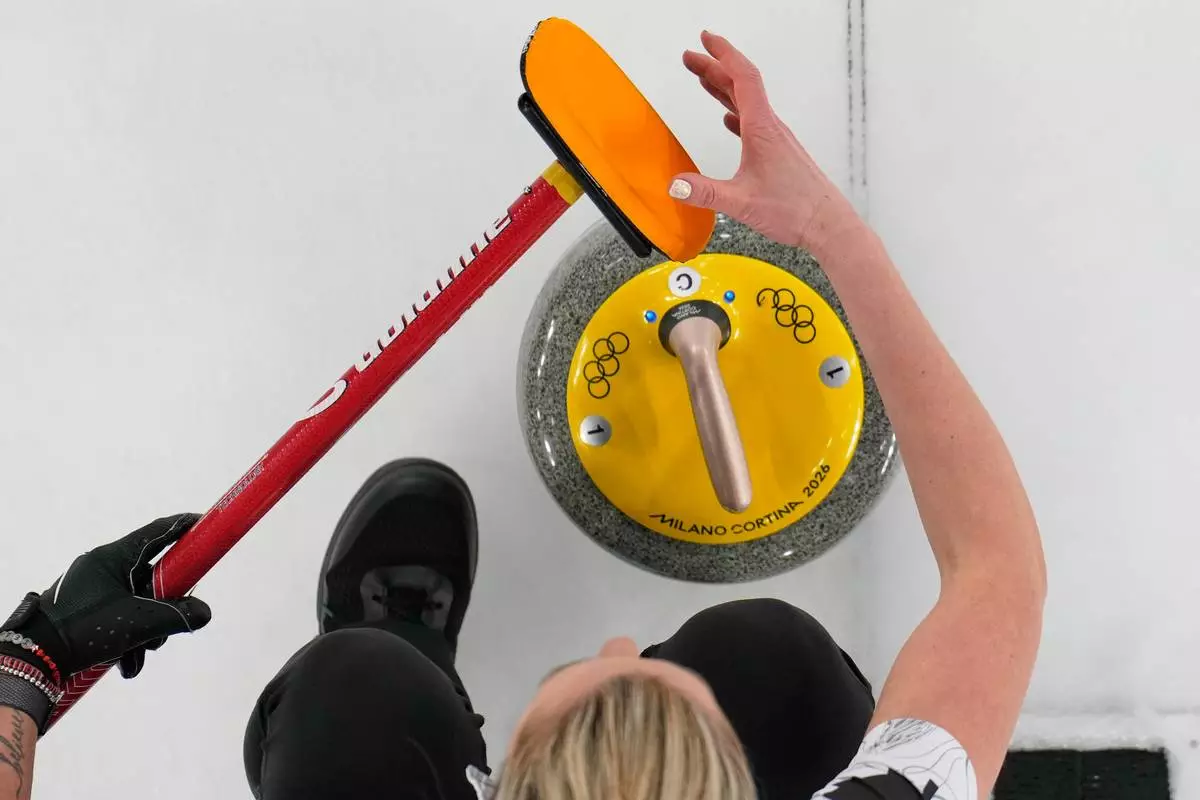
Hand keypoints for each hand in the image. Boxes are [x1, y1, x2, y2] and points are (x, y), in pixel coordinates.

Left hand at [0, 514, 211, 687]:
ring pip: (137, 601)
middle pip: (152, 576)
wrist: (33, 658)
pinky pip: (119, 616)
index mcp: (113, 557)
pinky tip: (127, 662)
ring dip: (147, 629)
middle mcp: (102, 567)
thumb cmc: (83, 629)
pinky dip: (129, 637)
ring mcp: (92, 589)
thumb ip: (178, 615)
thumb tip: (204, 613)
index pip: (158, 532)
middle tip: (174, 621)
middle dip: (166, 604)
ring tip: (141, 653)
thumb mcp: (138, 623)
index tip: (205, 527)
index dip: (185, 527)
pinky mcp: (84, 610)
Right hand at [668, 31, 864, 256]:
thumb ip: (706, 192)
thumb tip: (675, 184)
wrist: (827, 224)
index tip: (705, 40)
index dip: (723, 54)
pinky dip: (736, 114)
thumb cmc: (794, 210)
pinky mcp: (778, 154)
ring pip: (747, 104)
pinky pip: (753, 124)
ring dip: (723, 89)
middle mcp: (770, 128)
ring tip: (703, 81)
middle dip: (714, 68)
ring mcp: (776, 140)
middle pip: (740, 86)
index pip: (742, 78)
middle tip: (691, 58)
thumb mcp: (742, 202)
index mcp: (761, 129)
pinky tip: (728, 121)